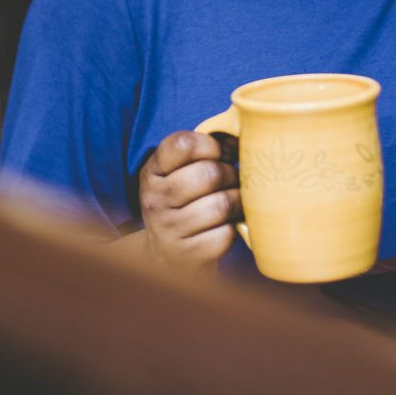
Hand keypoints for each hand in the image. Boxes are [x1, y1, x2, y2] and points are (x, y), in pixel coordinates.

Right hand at [137, 130, 241, 271]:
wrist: (166, 260)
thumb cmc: (182, 206)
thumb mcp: (178, 175)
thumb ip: (203, 153)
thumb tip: (243, 134)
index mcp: (152, 171)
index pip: (183, 144)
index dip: (210, 145)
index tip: (219, 153)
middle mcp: (155, 199)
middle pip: (208, 174)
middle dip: (231, 175)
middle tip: (232, 181)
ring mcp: (169, 229)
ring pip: (221, 205)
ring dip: (237, 202)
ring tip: (235, 202)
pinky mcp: (188, 255)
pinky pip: (225, 235)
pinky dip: (234, 230)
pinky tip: (228, 226)